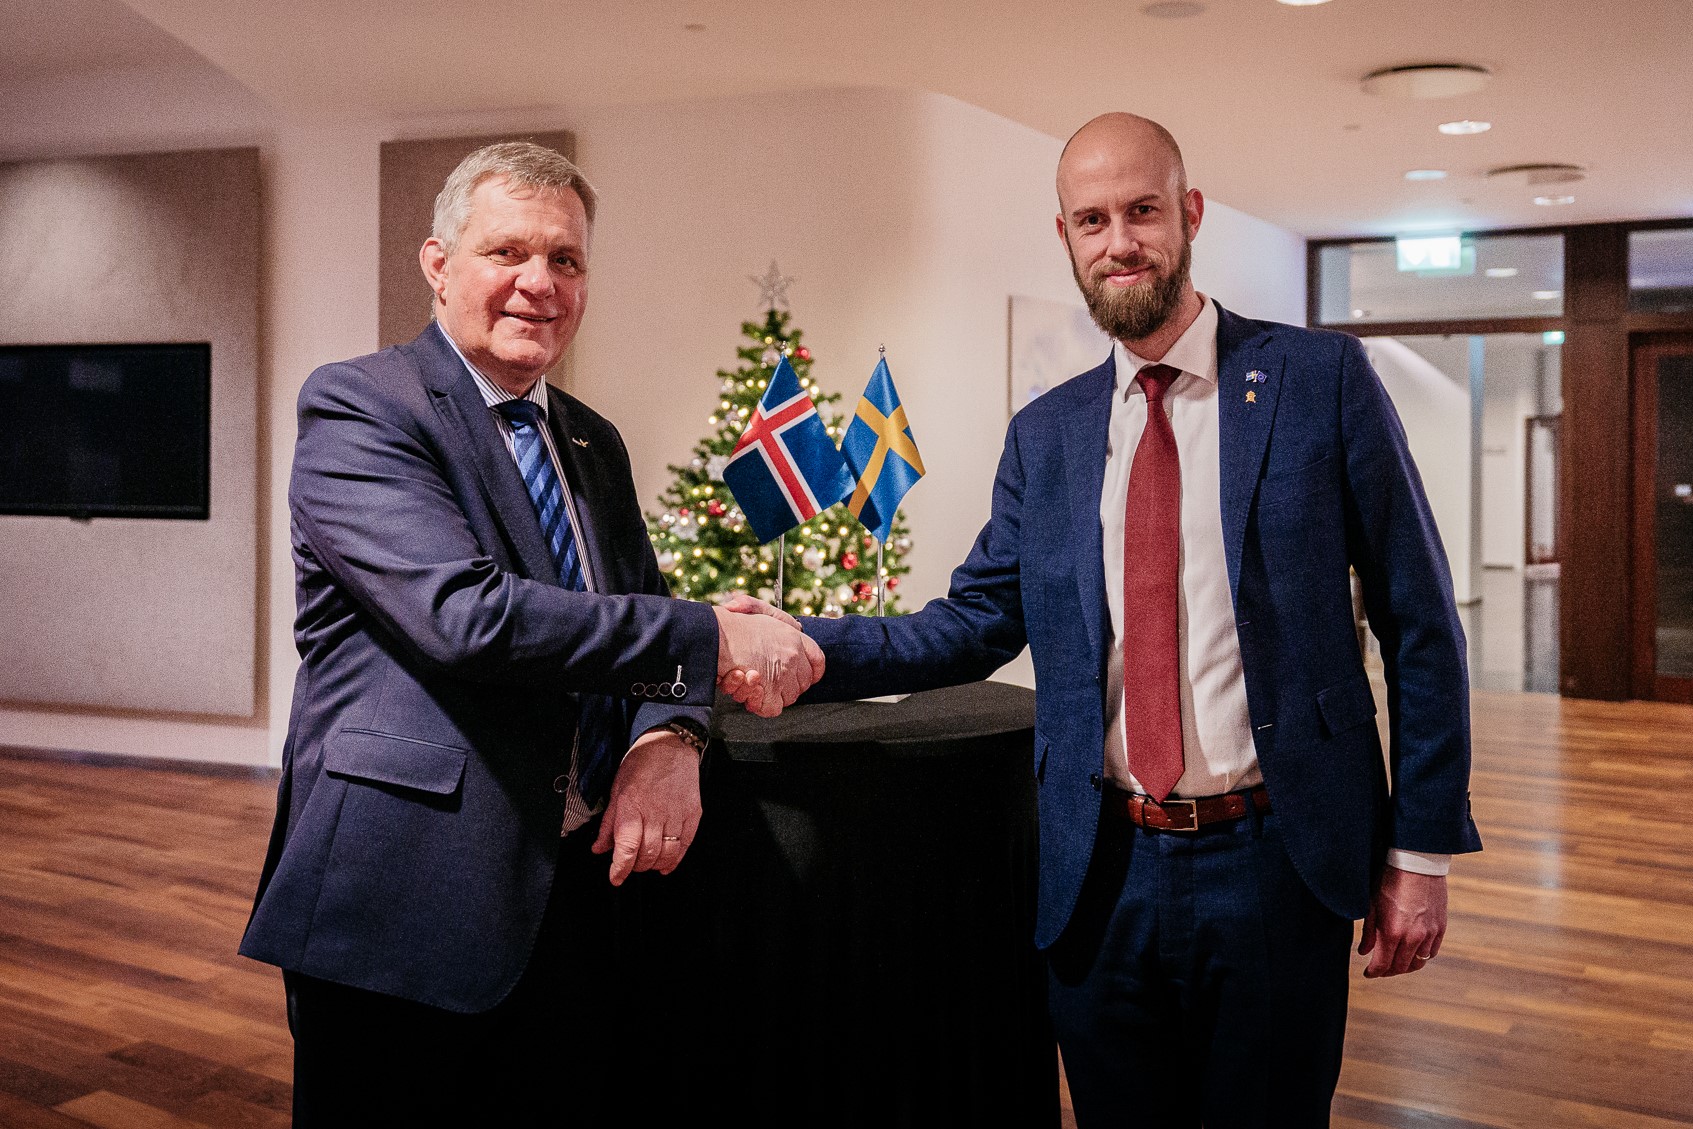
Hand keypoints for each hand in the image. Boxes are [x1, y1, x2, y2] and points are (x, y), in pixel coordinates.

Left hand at [592, 728, 701, 884]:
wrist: (670, 745)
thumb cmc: (642, 763)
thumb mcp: (617, 790)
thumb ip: (608, 823)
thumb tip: (599, 848)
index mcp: (632, 806)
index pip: (626, 848)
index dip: (620, 869)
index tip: (615, 878)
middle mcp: (655, 812)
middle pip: (647, 854)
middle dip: (636, 866)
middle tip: (630, 864)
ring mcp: (677, 814)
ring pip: (667, 853)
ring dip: (655, 865)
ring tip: (647, 863)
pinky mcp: (693, 814)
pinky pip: (685, 845)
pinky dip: (675, 859)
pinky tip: (667, 864)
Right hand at [712, 597, 822, 717]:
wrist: (713, 635)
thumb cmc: (729, 623)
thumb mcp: (756, 609)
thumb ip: (777, 617)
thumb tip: (795, 625)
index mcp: (793, 636)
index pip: (817, 659)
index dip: (812, 671)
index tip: (805, 676)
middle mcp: (793, 655)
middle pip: (802, 683)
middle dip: (785, 685)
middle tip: (762, 679)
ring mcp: (783, 674)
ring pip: (788, 697)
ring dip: (767, 694)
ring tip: (745, 678)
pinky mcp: (769, 691)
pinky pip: (773, 708)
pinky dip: (759, 704)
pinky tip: (746, 689)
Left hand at [1359, 866, 1447, 977]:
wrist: (1417, 863)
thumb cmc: (1389, 880)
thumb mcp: (1371, 904)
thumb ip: (1368, 932)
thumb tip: (1363, 952)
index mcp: (1393, 932)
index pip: (1382, 965)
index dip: (1374, 972)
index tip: (1368, 973)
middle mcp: (1413, 938)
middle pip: (1400, 967)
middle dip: (1387, 972)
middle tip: (1379, 969)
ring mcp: (1429, 934)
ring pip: (1418, 963)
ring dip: (1405, 966)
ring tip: (1395, 962)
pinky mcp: (1440, 928)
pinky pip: (1432, 952)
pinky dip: (1421, 957)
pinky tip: (1412, 953)